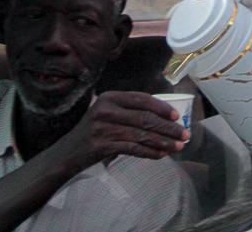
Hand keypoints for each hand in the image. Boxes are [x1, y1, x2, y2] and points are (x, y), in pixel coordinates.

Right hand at [56, 91, 188, 171]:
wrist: (67, 153)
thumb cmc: (93, 132)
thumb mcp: (108, 114)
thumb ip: (129, 112)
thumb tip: (165, 118)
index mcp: (110, 97)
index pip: (142, 99)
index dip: (162, 107)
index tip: (177, 116)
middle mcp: (106, 109)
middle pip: (145, 117)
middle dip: (168, 127)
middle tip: (185, 135)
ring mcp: (102, 127)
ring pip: (141, 134)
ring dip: (163, 142)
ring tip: (178, 147)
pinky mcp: (101, 145)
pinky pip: (133, 149)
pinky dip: (150, 152)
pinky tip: (161, 155)